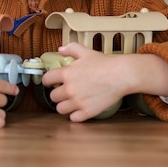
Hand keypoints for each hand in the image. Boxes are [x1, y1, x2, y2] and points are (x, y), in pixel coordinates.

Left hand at [42, 43, 167, 121]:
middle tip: (65, 92)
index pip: (46, 80)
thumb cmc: (104, 63)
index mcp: (66, 73)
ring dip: (64, 106)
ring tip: (71, 102)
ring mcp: (78, 102)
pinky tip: (80, 109)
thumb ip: (71, 48)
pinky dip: (75, 115)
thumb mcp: (86, 52)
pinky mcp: (87, 112)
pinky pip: (73, 118)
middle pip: (53, 97)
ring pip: (60, 109)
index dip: (47, 81)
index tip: (50, 82)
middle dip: (58, 94)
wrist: (121, 75)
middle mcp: (69, 89)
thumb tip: (60, 49)